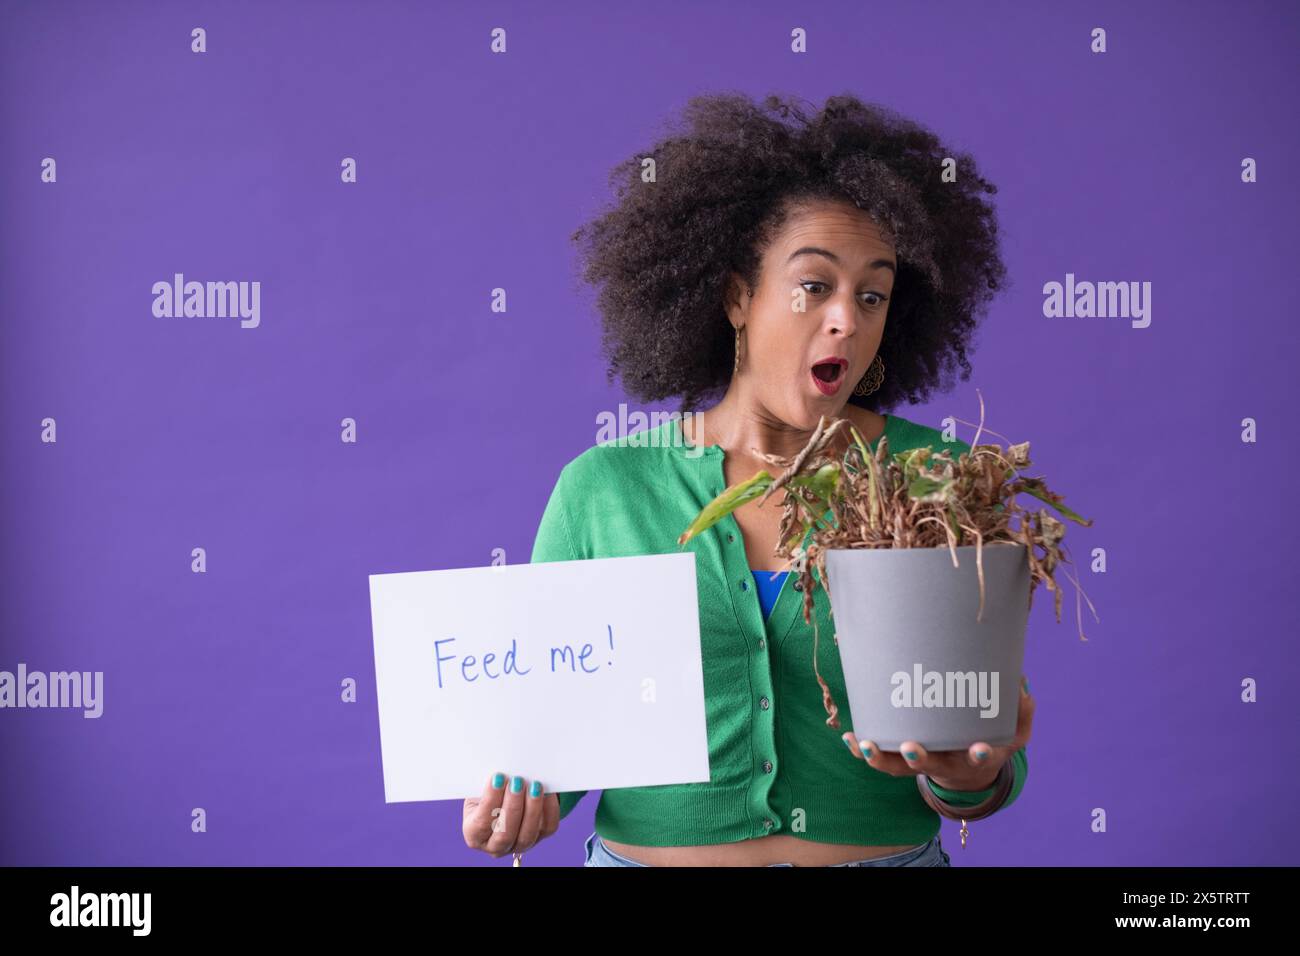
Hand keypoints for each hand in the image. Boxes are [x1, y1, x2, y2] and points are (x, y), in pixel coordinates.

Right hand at [463, 772, 559, 857]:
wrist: (503, 798)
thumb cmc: (488, 791)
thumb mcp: (479, 789)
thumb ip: (487, 785)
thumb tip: (500, 772)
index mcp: (474, 835)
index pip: (481, 823)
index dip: (490, 801)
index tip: (498, 778)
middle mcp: (496, 846)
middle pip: (505, 834)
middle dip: (512, 806)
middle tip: (517, 781)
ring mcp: (519, 844)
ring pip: (527, 834)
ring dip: (532, 807)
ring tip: (534, 785)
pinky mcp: (540, 837)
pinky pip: (548, 826)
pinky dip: (549, 808)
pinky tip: (548, 791)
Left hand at [842, 674, 1034, 791]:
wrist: (967, 769)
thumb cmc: (989, 739)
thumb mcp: (1013, 731)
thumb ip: (1020, 710)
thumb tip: (1021, 681)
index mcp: (973, 757)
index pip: (978, 758)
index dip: (978, 755)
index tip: (978, 748)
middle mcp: (945, 763)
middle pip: (931, 766)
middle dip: (920, 758)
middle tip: (913, 747)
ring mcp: (921, 762)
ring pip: (898, 768)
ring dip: (881, 758)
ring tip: (866, 744)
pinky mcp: (902, 759)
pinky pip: (880, 758)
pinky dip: (863, 751)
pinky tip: (849, 737)